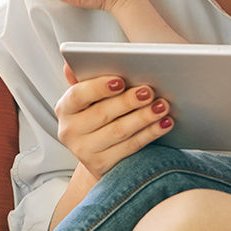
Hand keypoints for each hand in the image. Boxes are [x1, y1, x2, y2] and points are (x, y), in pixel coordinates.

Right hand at [54, 61, 172, 178]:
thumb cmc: (97, 112)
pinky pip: (130, 147)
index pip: (78, 95)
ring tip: (163, 106)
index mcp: (66, 107)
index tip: (120, 81)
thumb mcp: (89, 96)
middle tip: (149, 91)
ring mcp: (85, 151)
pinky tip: (164, 123)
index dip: (99, 87)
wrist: (99, 151)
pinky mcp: (102, 166)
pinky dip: (150, 134)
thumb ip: (85, 78)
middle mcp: (70, 131)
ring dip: (143, 117)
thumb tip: (69, 64)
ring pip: (119, 132)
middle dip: (128, 101)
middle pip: (102, 114)